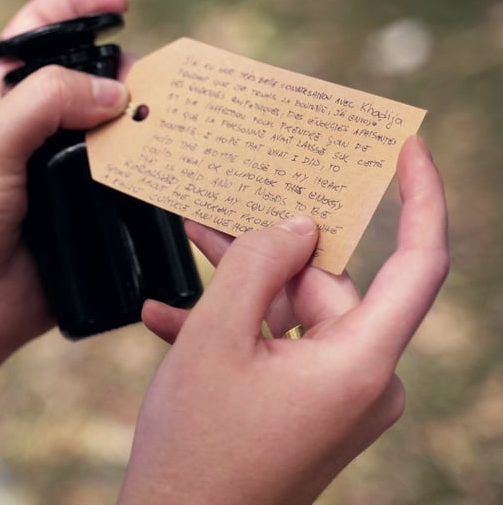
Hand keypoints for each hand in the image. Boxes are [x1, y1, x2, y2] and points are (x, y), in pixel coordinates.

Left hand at [0, 0, 129, 416]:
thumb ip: (48, 101)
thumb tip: (116, 92)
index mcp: (1, 97)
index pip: (39, 32)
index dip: (76, 7)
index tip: (117, 5)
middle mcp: (36, 127)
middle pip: (90, 78)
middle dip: (123, 72)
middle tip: (145, 86)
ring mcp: (64, 169)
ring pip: (115, 129)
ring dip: (142, 122)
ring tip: (167, 121)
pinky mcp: (88, 209)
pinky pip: (127, 180)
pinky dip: (149, 170)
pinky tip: (167, 166)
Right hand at [120, 136, 448, 504]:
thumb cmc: (197, 443)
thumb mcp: (217, 336)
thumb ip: (257, 261)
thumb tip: (297, 224)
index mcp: (360, 362)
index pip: (420, 261)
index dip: (422, 195)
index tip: (406, 147)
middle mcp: (362, 379)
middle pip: (327, 283)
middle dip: (270, 247)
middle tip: (226, 205)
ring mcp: (335, 396)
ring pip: (295, 310)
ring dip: (241, 286)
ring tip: (190, 247)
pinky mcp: (308, 406)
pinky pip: (278, 346)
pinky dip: (233, 329)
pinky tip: (168, 318)